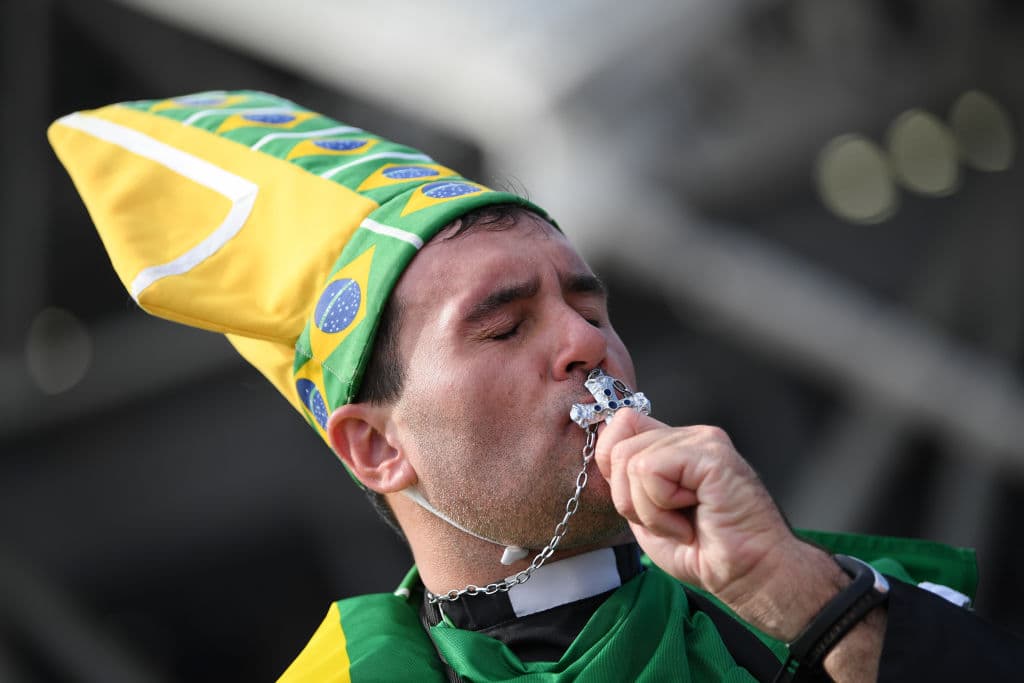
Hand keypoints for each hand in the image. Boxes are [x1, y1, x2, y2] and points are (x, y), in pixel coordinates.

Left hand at [594, 409, 809, 625]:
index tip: (638, 504)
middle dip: (630, 498)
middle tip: (668, 522)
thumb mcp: (646, 513)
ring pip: (632, 461)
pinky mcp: (711, 453)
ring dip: (649, 509)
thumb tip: (602, 439)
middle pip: (620, 446)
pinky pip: (651, 470)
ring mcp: (702, 441)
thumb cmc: (705, 552)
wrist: (750, 575)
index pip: (621, 425)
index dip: (613, 466)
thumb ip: (625, 478)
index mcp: (676, 447)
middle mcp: (690, 437)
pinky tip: (692, 518)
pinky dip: (660, 507)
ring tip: (683, 523)